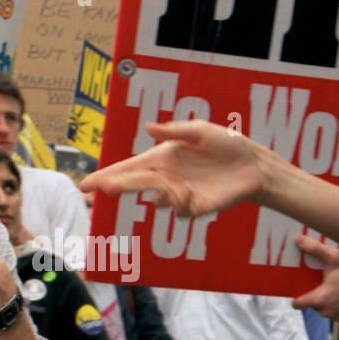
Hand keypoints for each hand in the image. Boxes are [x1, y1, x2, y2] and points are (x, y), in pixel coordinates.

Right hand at [80, 120, 266, 217]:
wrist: (252, 164)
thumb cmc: (226, 143)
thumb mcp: (200, 130)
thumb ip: (174, 131)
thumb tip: (148, 129)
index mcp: (161, 158)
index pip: (127, 168)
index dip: (105, 177)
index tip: (86, 186)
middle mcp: (165, 177)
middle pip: (134, 185)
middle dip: (120, 186)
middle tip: (110, 188)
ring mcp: (178, 194)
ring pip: (155, 199)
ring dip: (161, 194)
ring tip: (181, 186)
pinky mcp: (194, 207)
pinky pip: (178, 211)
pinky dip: (179, 203)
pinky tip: (190, 193)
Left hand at [290, 237, 338, 323]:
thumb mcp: (335, 257)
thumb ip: (314, 249)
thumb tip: (298, 239)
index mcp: (320, 299)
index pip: (298, 304)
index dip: (297, 296)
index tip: (300, 288)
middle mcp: (327, 311)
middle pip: (312, 304)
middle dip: (315, 294)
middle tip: (322, 281)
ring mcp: (338, 316)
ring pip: (324, 308)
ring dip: (327, 299)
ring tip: (335, 285)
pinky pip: (336, 311)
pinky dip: (338, 304)